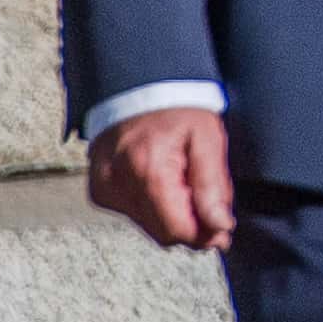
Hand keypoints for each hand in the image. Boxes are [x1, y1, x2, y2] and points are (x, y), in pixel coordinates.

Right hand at [88, 107, 235, 250]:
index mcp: (147, 170)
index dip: (204, 235)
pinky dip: (154, 205)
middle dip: (191, 226)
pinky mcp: (99, 191)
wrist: (140, 86)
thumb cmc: (178, 108)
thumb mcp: (208, 138)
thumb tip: (219, 226)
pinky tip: (164, 180)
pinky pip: (133, 213)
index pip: (175, 229)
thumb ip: (213, 185)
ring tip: (186, 182)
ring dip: (173, 214)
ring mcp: (104, 189)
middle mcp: (118, 184)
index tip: (223, 229)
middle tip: (212, 207)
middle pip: (161, 233)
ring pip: (148, 226)